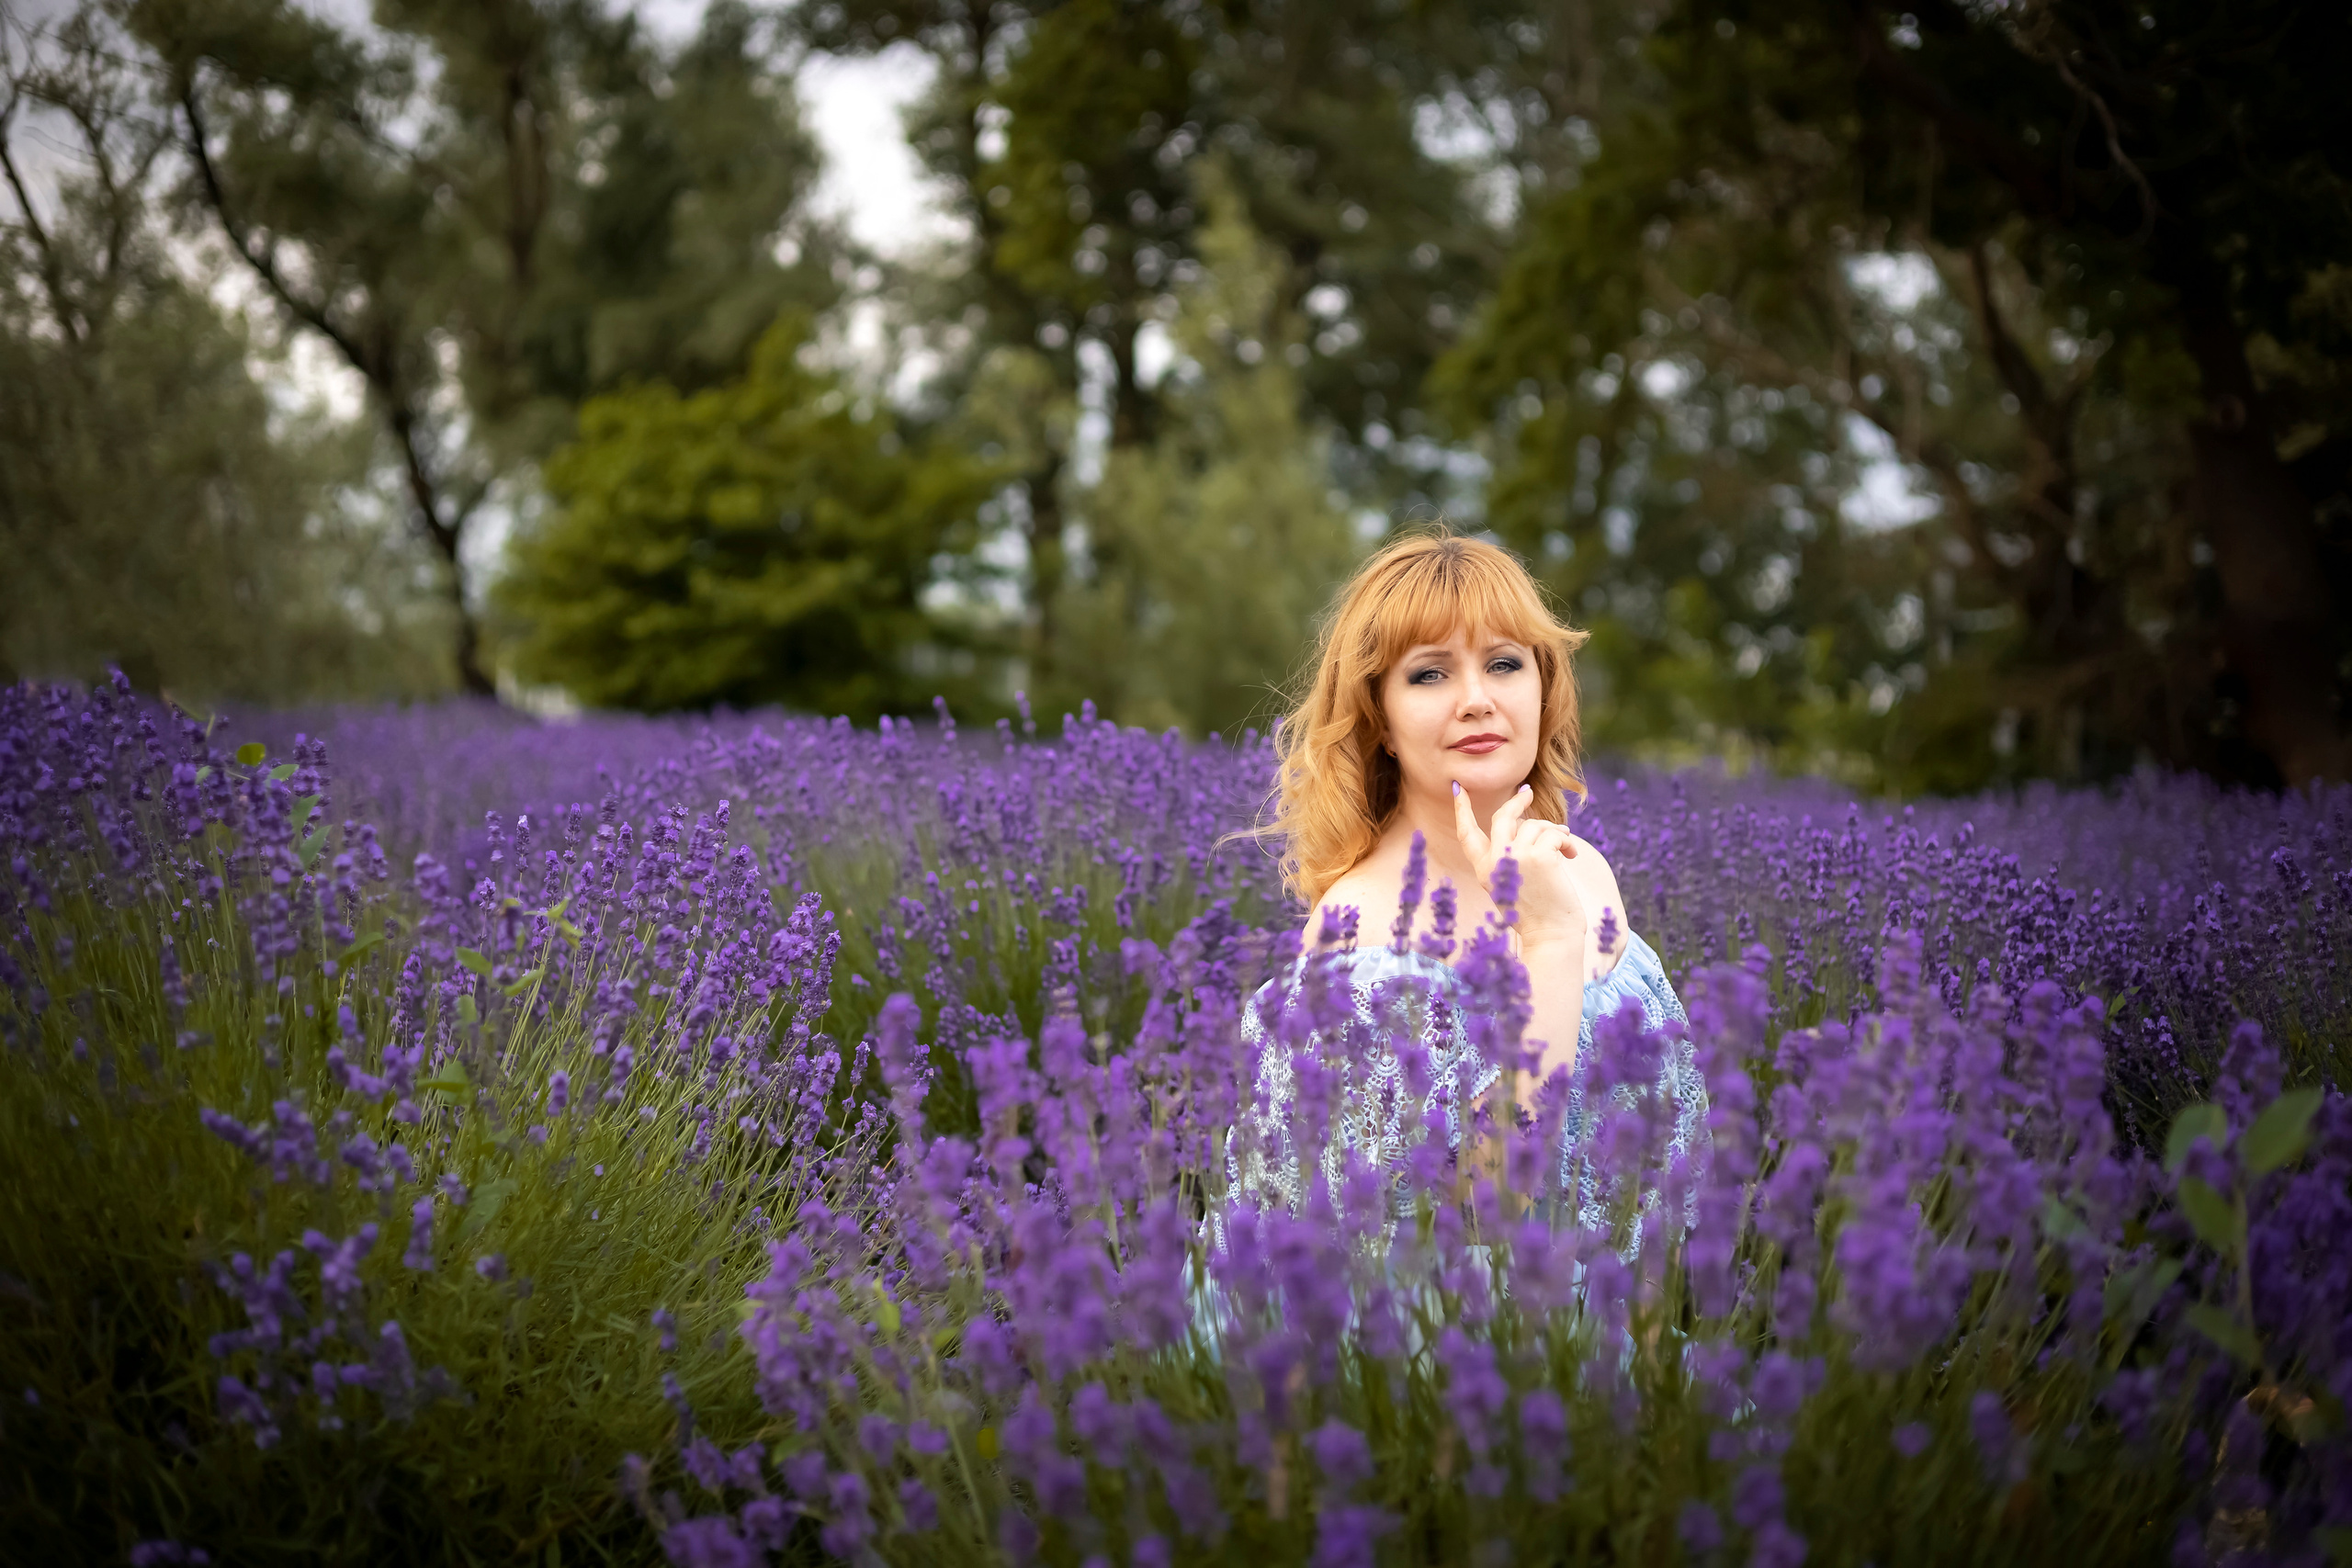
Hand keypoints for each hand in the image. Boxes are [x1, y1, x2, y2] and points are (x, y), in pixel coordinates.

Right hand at [1452, 781, 1588, 951]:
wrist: (1550, 936)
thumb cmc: (1536, 914)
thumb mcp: (1511, 884)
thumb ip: (1509, 858)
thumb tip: (1525, 825)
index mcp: (1483, 870)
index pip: (1466, 833)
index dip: (1461, 809)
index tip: (1457, 788)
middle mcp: (1495, 861)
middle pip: (1502, 816)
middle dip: (1517, 801)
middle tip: (1528, 792)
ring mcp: (1516, 857)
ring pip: (1534, 825)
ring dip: (1553, 831)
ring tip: (1564, 843)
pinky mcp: (1539, 856)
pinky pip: (1554, 834)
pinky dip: (1566, 841)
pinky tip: (1570, 856)